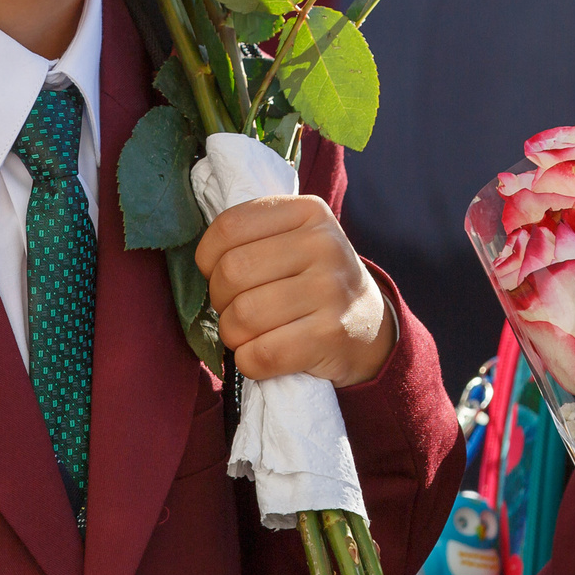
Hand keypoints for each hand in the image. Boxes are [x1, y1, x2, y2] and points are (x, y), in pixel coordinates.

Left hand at [195, 194, 395, 386]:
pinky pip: (262, 354)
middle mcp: (324, 244)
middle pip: (231, 273)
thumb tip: (203, 262)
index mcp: (308, 212)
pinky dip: (250, 362)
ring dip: (234, 335)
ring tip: (251, 334)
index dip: (208, 257)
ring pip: (242, 316)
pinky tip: (263, 356)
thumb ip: (254, 237)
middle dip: (221, 301)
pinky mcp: (331, 336)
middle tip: (237, 310)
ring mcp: (331, 290)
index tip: (220, 274)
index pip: (229, 226)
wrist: (371, 327)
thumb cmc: (315, 281)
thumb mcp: (296, 240)